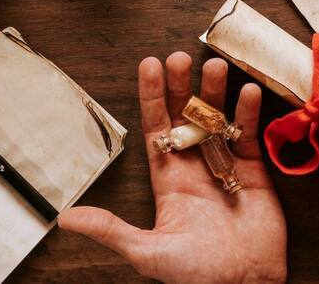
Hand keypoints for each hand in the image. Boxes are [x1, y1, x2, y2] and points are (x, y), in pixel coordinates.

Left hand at [58, 53, 286, 283]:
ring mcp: (224, 165)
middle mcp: (194, 165)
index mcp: (168, 179)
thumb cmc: (196, 274)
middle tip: (179, 56)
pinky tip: (247, 92)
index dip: (152, 96)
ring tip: (213, 65)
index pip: (156, 127)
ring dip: (215, 92)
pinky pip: (249, 135)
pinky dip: (249, 113)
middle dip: (182, 86)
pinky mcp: (252, 171)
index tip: (149, 65)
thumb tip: (66, 218)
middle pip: (185, 115)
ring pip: (217, 118)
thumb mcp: (147, 251)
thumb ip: (111, 228)